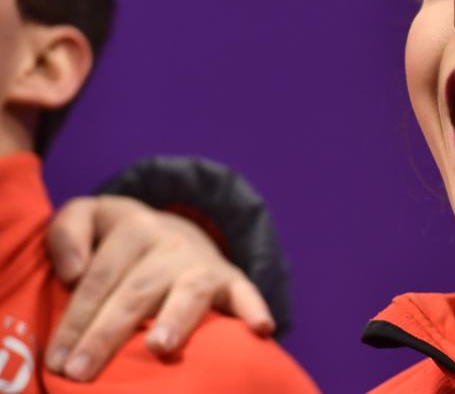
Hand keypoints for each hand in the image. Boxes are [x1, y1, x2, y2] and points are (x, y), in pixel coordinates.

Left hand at [44, 195, 274, 381]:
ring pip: (188, 292)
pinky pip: (246, 293)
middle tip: (80, 372)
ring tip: (159, 346)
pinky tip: (260, 330)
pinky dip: (255, 309)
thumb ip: (66, 233)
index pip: (99, 278)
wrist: (180, 235)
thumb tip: (73, 271)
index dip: (75, 318)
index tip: (56, 361)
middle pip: (136, 291)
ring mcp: (203, 263)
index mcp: (133, 227)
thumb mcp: (91, 218)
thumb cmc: (122, 242)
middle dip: (107, 332)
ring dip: (175, 319)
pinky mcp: (232, 279)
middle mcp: (171, 242)